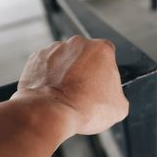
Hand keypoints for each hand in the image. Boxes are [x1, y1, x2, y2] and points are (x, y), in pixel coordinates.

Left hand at [12, 35, 128, 135]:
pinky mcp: (36, 58)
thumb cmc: (85, 108)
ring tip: (67, 94)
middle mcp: (78, 43)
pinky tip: (54, 93)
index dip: (106, 72)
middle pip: (86, 55)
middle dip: (86, 70)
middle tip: (85, 91)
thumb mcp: (119, 107)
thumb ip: (118, 95)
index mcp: (102, 49)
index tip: (102, 85)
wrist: (52, 113)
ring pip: (66, 59)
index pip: (108, 56)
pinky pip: (47, 66)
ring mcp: (55, 48)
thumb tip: (113, 98)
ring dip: (67, 73)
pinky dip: (50, 77)